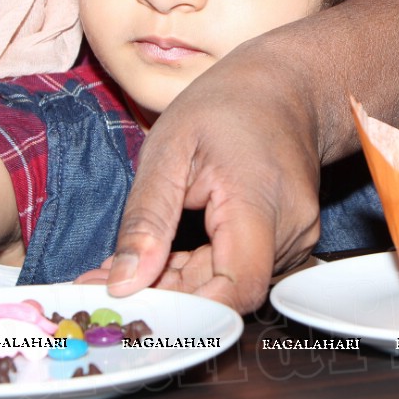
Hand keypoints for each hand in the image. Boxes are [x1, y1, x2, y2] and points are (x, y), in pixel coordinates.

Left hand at [98, 38, 321, 312]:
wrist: (284, 88)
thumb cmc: (226, 107)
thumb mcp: (168, 150)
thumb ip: (146, 219)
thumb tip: (123, 284)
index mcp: (261, 202)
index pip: (238, 288)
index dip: (186, 309)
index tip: (132, 305)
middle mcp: (291, 229)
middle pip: (226, 291)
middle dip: (164, 293)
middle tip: (101, 281)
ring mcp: (297, 238)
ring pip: (230, 284)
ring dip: (178, 282)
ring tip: (131, 259)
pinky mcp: (291, 242)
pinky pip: (240, 269)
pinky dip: (200, 269)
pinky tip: (165, 253)